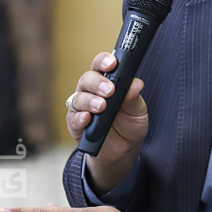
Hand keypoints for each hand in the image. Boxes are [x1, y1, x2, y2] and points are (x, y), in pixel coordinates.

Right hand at [66, 52, 148, 192]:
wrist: (123, 151)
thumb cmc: (129, 124)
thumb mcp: (138, 111)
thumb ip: (134, 97)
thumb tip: (136, 83)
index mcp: (107, 81)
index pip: (101, 65)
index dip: (104, 61)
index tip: (112, 63)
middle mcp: (91, 91)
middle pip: (87, 79)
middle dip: (98, 83)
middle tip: (109, 90)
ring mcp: (82, 107)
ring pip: (78, 97)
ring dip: (90, 101)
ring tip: (102, 107)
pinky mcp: (75, 124)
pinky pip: (73, 118)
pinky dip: (80, 117)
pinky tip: (87, 118)